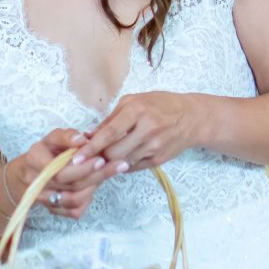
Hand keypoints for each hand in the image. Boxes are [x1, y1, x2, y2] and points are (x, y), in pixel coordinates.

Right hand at [1, 128, 102, 220]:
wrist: (29, 172)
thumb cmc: (47, 152)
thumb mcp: (54, 138)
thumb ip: (67, 136)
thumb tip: (82, 139)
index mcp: (34, 159)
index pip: (59, 169)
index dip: (82, 167)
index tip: (102, 159)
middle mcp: (35, 182)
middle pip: (69, 185)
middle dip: (96, 175)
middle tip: (117, 165)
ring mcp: (43, 199)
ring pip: (73, 200)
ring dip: (94, 187)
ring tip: (109, 173)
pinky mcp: (52, 210)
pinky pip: (74, 211)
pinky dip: (88, 200)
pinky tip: (94, 186)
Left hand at [73, 92, 196, 175]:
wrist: (191, 118)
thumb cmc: (160, 105)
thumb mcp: (134, 101)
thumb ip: (111, 119)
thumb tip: (88, 135)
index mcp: (137, 110)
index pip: (109, 133)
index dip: (91, 147)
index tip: (76, 157)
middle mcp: (147, 129)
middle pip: (114, 153)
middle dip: (99, 157)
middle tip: (89, 157)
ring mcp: (154, 147)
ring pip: (122, 163)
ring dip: (110, 162)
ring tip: (103, 157)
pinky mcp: (159, 160)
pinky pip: (133, 167)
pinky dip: (123, 164)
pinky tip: (121, 158)